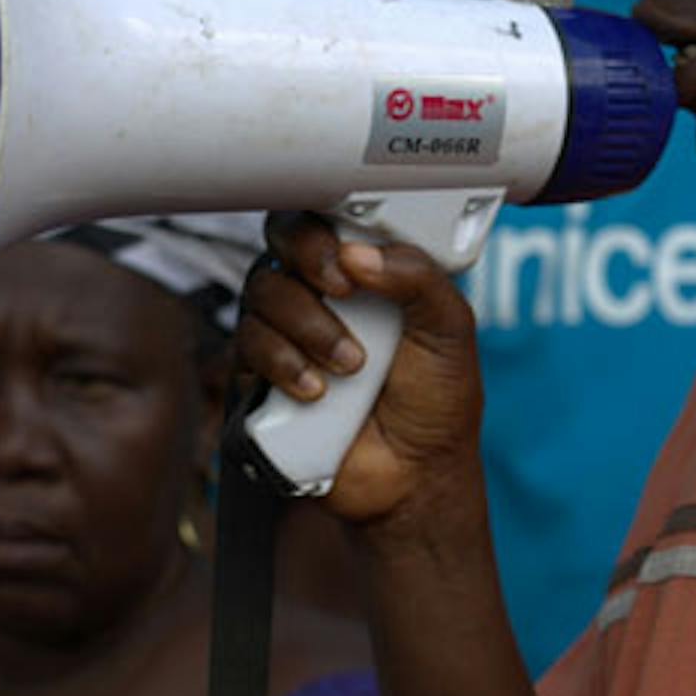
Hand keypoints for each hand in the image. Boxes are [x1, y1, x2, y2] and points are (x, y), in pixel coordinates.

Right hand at [234, 214, 486, 530]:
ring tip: (350, 368)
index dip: (328, 226)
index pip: (328, 218)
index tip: (351, 261)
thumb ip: (419, 278)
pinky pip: (246, 346)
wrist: (413, 477)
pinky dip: (283, 363)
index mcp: (366, 272)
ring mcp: (286, 333)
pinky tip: (317, 392)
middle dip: (309, 263)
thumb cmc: (435, 403)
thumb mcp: (450, 331)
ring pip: (262, 293)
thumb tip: (358, 254)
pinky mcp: (260, 375)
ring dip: (307, 326)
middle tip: (341, 293)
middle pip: (282, 242)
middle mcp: (320, 294)